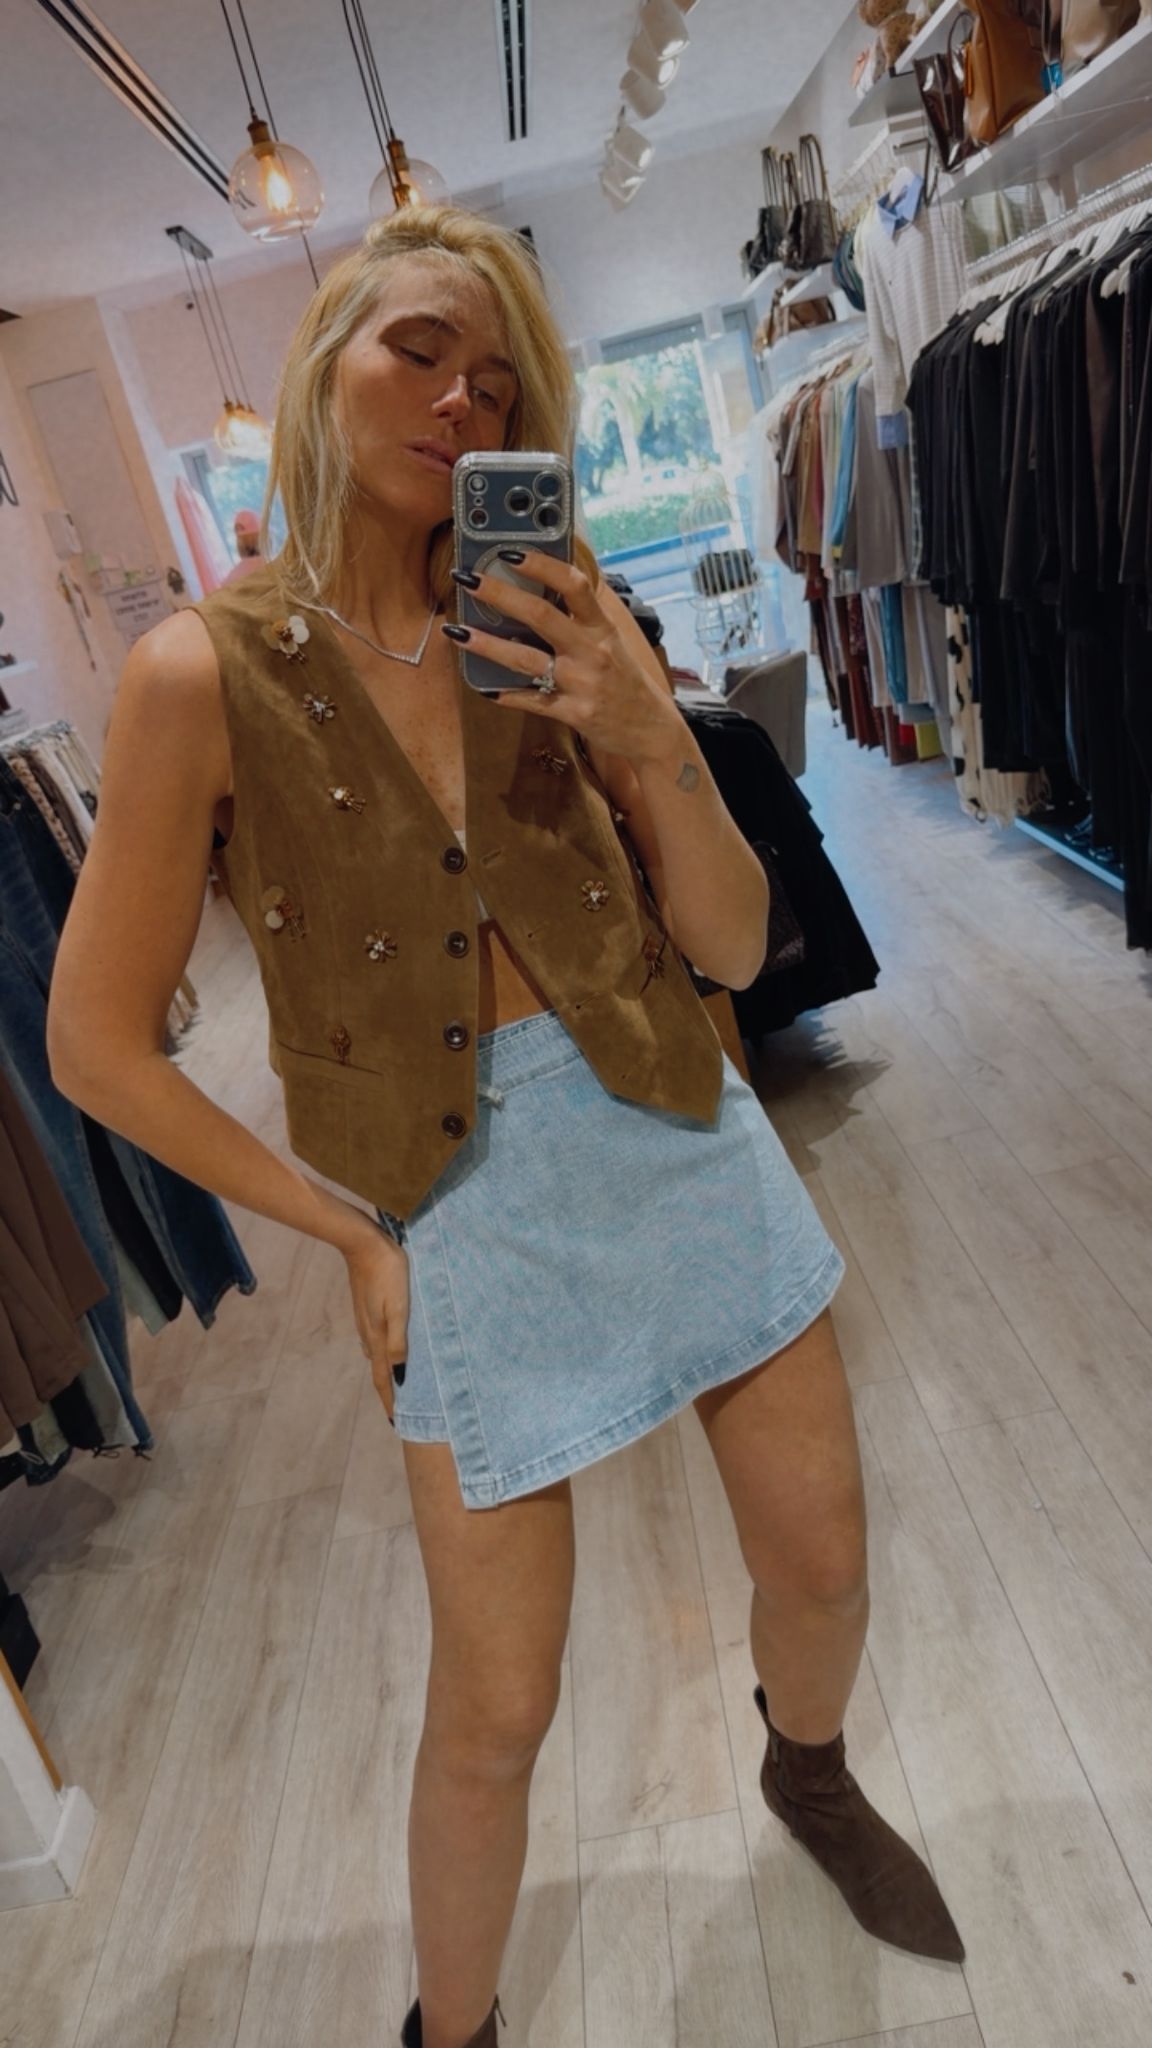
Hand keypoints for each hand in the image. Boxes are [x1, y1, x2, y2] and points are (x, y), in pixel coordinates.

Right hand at [341, 1219, 409, 1422]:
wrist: (362, 1244)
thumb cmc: (387, 1272)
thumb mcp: (399, 1306)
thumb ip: (399, 1339)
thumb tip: (399, 1372)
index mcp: (377, 1336)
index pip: (382, 1377)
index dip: (389, 1400)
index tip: (394, 1422)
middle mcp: (367, 1333)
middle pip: (378, 1370)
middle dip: (387, 1390)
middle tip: (398, 1408)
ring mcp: (364, 1320)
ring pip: (375, 1354)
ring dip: (385, 1371)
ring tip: (397, 1382)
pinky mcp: (365, 1308)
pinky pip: (375, 1339)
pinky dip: (383, 1353)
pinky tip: (390, 1348)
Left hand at [446, 551, 680, 766]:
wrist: (652, 731)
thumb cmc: (627, 682)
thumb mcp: (612, 643)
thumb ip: (582, 619)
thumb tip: (545, 588)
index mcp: (602, 628)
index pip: (574, 585)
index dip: (541, 565)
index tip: (509, 551)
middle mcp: (592, 651)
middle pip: (541, 615)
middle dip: (500, 594)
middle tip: (467, 580)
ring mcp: (582, 684)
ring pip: (526, 660)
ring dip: (487, 645)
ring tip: (456, 632)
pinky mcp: (574, 714)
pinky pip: (532, 702)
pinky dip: (507, 695)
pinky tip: (483, 688)